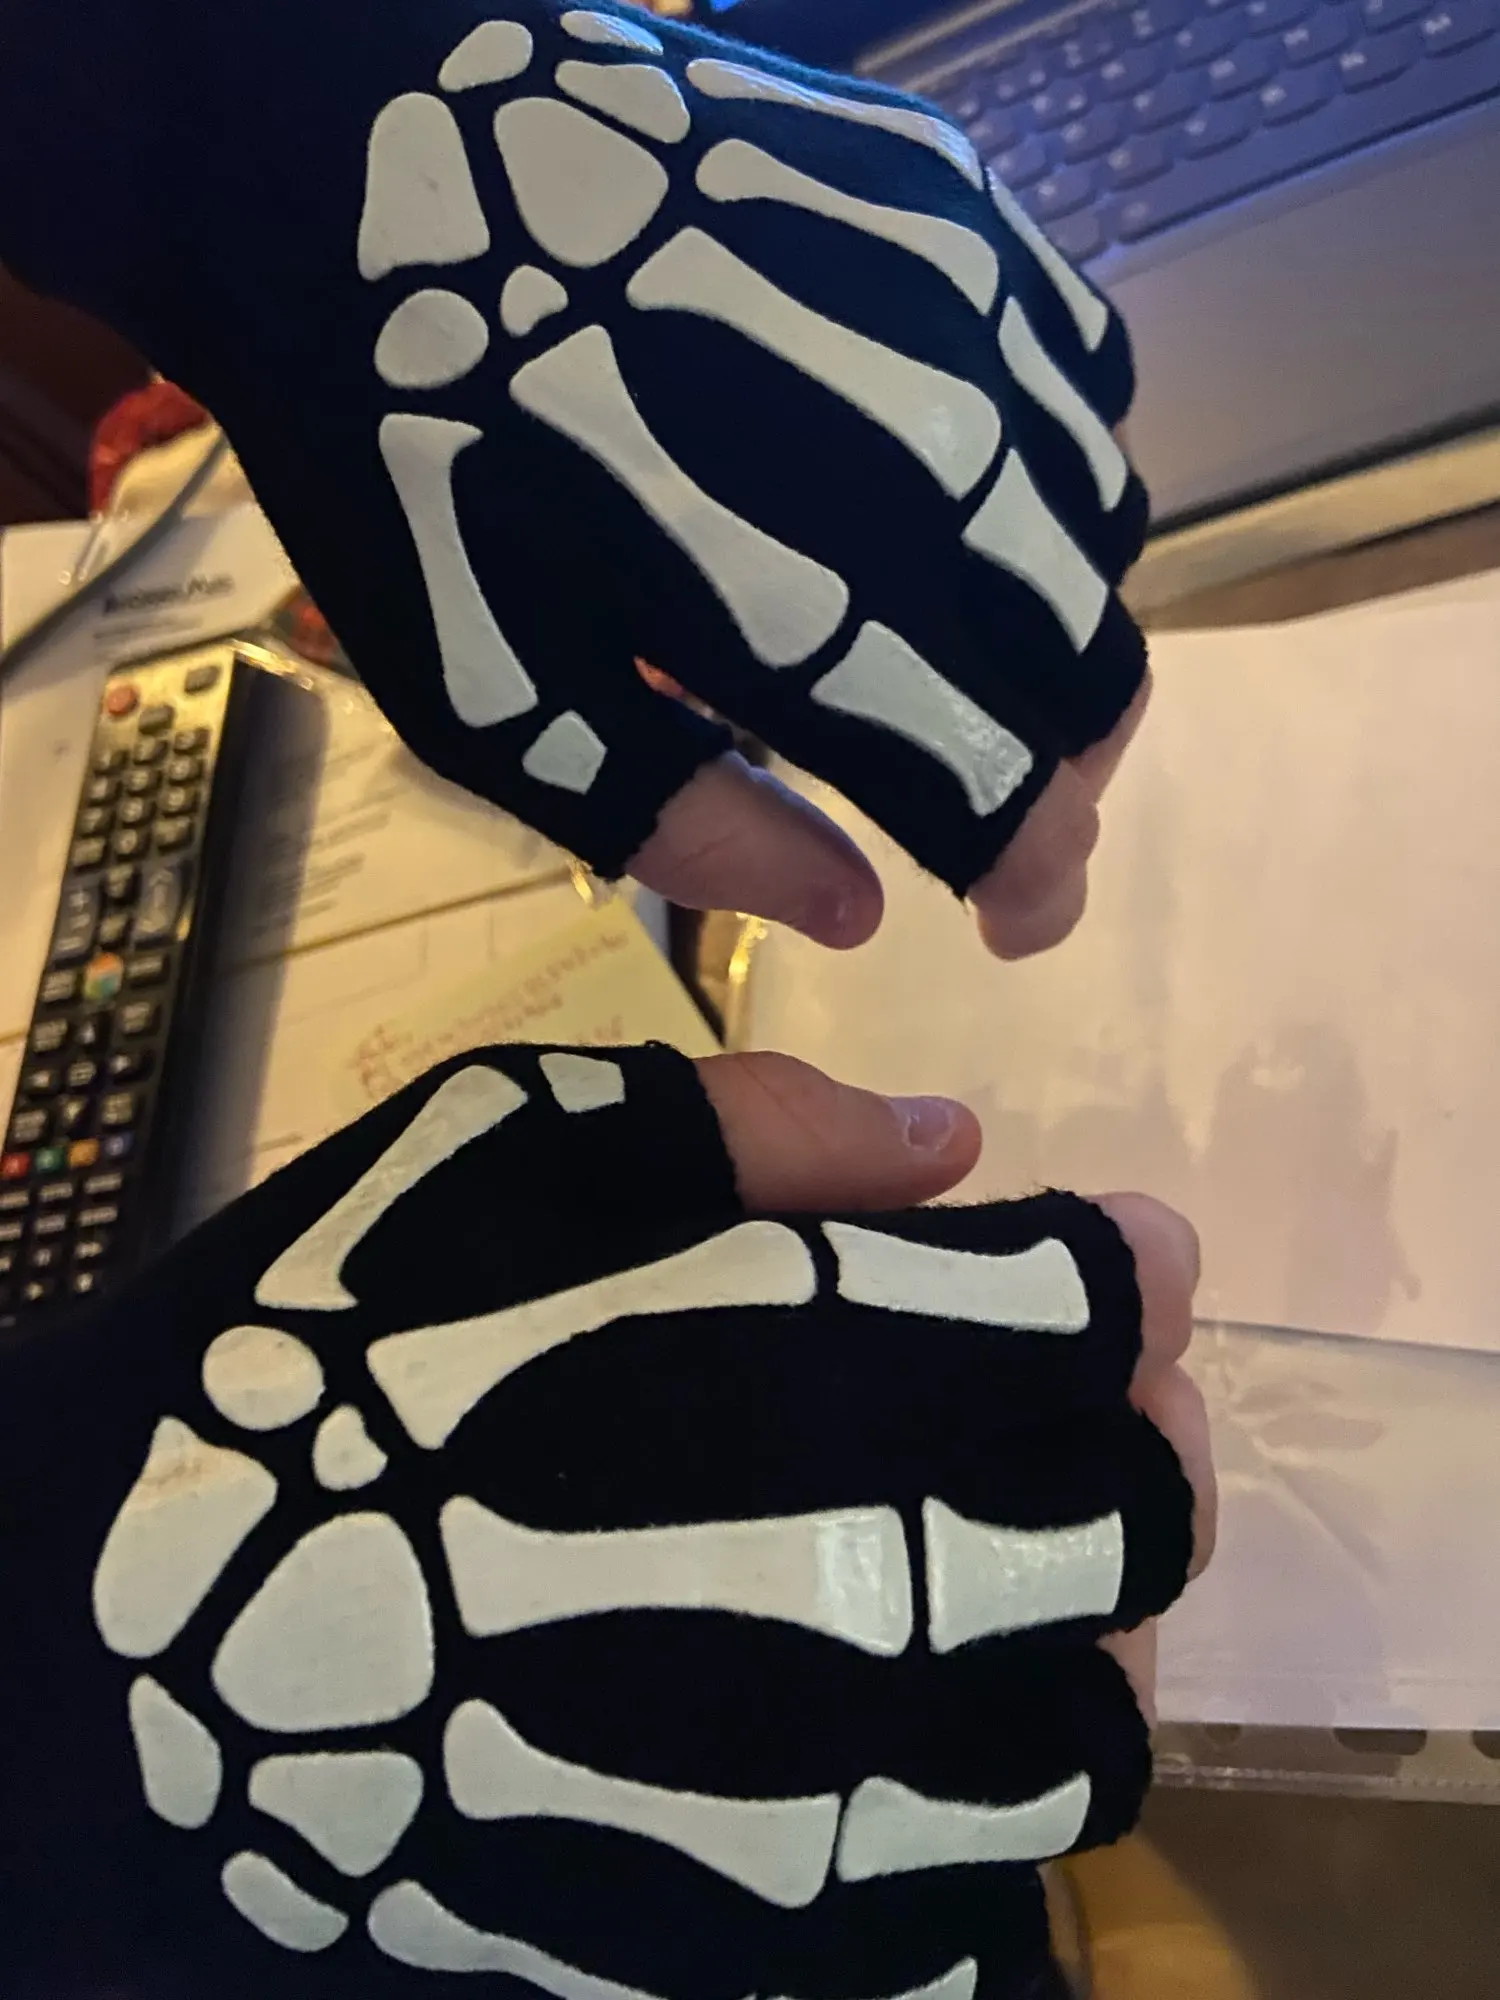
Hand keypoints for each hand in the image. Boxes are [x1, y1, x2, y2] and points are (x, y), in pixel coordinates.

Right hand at [6, 1046, 1209, 1998]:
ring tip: (1010, 1588)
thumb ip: (747, 1119)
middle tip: (1094, 1409)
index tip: (1112, 1251)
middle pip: (1127, 1519)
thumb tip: (949, 1142)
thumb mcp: (500, 1139)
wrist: (127, 1655)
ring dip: (1084, 1640)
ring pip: (1085, 1736)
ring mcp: (809, 1800)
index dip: (1121, 1268)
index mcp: (802, 1359)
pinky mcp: (744, 1949)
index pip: (1080, 1307)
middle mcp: (848, 1585)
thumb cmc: (315, 1358)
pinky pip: (958, 1910)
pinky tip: (900, 1748)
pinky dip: (973, 1821)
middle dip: (1136, 1439)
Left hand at [57, 0, 1149, 952]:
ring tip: (962, 638)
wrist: (366, 165)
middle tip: (997, 792)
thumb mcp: (498, 700)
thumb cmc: (414, 462)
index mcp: (799, 607)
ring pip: (1103, 524)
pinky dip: (1051, 466)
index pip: (1008, 788)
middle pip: (1093, 670)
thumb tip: (859, 912)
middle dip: (1065, 769)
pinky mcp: (957, 210)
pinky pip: (1082, 373)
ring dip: (1057, 621)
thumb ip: (688, 826)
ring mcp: (958, 315)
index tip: (1020, 923)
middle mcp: (925, 462)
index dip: (1038, 879)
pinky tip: (959, 482)